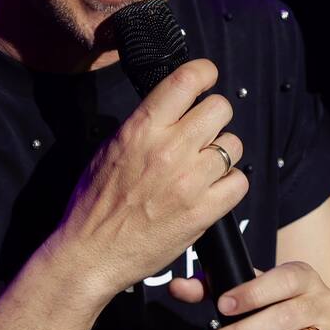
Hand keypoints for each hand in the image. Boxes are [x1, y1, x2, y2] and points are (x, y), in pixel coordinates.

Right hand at [53, 59, 247, 301]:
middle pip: (221, 109)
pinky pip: (239, 182)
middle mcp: (169, 149)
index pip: (187, 79)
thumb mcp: (109, 149)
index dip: (204, 73)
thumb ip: (144, 125)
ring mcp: (189, 181)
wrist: (90, 256)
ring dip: (222, 154)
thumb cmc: (94, 204)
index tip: (206, 79)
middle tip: (203, 132)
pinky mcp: (203, 212)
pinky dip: (229, 185)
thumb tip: (172, 106)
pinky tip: (211, 190)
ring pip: (233, 145)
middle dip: (215, 117)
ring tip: (203, 167)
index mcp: (142, 129)